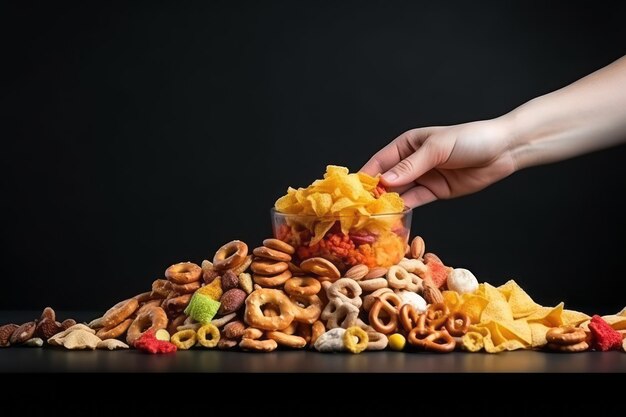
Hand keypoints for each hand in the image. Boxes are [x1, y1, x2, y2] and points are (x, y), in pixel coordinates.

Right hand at [361, 118, 516, 207]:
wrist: (504, 150)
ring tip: (373, 217)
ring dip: (388, 204)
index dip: (367, 175)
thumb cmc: (470, 139)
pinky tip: (393, 217)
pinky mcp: (435, 192)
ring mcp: (424, 178)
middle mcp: (411, 161)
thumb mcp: (437, 148)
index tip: (353, 191)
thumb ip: (411, 166)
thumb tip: (386, 180)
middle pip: (387, 179)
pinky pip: (415, 201)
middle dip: (374, 193)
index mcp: (407, 144)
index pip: (381, 161)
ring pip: (399, 193)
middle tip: (360, 209)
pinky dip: (404, 209)